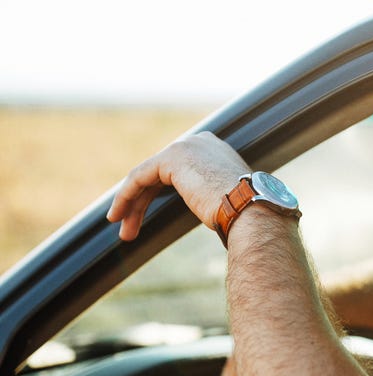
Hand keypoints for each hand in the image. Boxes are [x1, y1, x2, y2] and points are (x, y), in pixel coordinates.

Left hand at [107, 132, 249, 239]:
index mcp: (214, 150)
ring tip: (124, 233)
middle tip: (130, 229)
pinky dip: (126, 198)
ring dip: (132, 207)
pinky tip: (118, 216)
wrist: (251, 210)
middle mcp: (198, 142)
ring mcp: (185, 147)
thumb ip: (210, 194)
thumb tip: (208, 207)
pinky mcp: (172, 159)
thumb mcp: (226, 200)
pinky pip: (140, 178)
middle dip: (142, 204)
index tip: (146, 216)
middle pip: (159, 176)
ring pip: (147, 179)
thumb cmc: (246, 214)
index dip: (156, 194)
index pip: (175, 172)